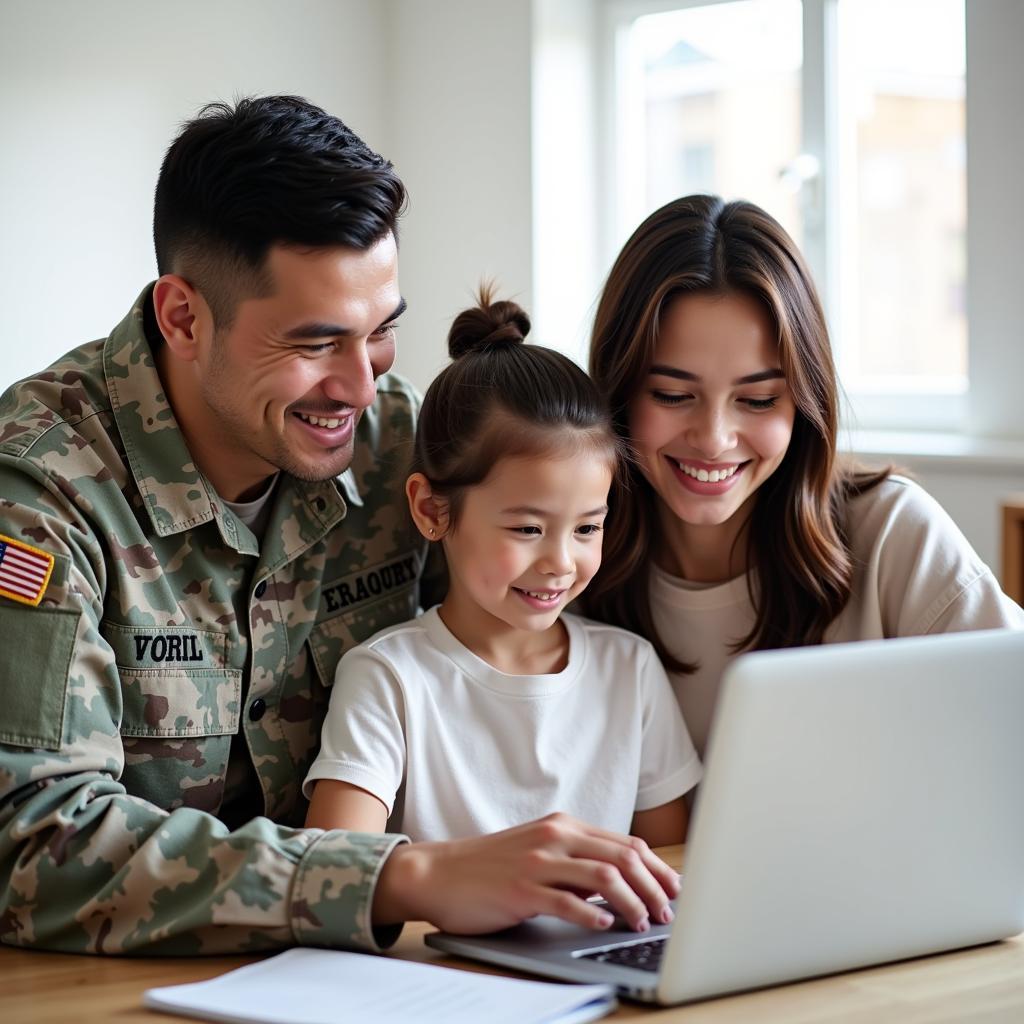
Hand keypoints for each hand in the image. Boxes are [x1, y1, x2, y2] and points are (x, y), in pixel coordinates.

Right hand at [372, 813, 678, 933]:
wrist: (439, 872)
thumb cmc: (491, 868)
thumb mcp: (540, 854)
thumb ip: (577, 863)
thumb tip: (620, 886)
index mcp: (564, 827)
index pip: (626, 844)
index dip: (658, 868)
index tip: (676, 890)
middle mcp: (556, 838)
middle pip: (623, 857)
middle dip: (654, 886)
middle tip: (668, 913)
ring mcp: (538, 862)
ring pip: (603, 876)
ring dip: (632, 902)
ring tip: (643, 923)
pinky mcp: (521, 888)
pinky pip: (566, 900)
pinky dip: (591, 913)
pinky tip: (606, 924)